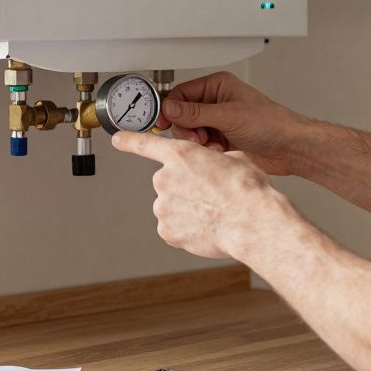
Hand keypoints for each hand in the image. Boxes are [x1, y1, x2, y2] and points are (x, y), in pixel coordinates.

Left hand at [111, 130, 300, 260]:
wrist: (252, 223)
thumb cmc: (247, 191)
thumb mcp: (236, 158)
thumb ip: (214, 158)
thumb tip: (216, 163)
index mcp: (181, 155)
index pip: (145, 144)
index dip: (129, 140)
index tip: (118, 139)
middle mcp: (165, 179)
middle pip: (169, 182)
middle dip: (185, 188)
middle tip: (210, 196)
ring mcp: (163, 207)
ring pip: (171, 206)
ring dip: (187, 209)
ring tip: (213, 213)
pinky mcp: (167, 231)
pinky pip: (173, 228)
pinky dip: (186, 229)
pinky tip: (206, 227)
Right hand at [157, 71, 306, 176]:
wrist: (289, 148)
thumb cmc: (271, 123)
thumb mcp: (229, 115)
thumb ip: (196, 113)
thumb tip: (170, 108)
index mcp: (217, 87)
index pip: (181, 94)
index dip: (170, 109)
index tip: (163, 122)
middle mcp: (215, 102)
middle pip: (182, 115)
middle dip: (187, 129)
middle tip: (197, 137)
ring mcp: (218, 122)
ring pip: (190, 132)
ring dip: (198, 142)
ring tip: (212, 145)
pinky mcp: (221, 139)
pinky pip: (201, 145)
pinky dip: (206, 150)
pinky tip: (219, 151)